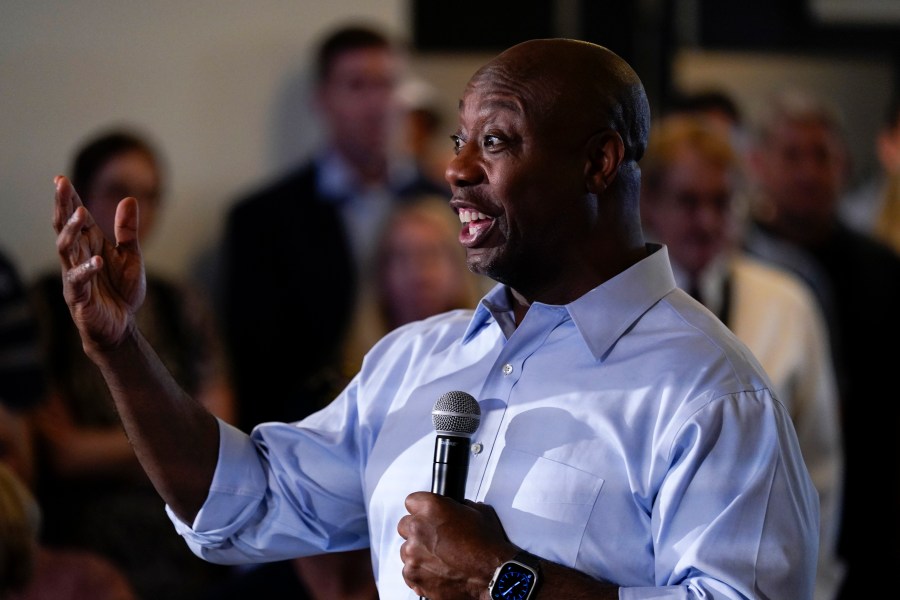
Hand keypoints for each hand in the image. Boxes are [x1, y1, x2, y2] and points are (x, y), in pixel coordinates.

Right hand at [52, 175, 145, 353]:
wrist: (120, 327)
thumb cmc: (121, 291)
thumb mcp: (130, 256)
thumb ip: (127, 231)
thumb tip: (129, 199)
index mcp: (89, 245)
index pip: (76, 218)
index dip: (69, 199)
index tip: (61, 179)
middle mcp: (78, 257)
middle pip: (64, 227)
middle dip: (62, 205)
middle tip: (60, 184)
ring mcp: (75, 276)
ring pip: (66, 249)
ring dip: (71, 231)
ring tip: (79, 214)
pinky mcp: (79, 296)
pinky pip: (78, 280)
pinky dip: (87, 269)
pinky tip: (96, 259)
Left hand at [398, 492, 515, 598]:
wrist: (493, 575)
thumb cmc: (487, 547)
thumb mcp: (477, 511)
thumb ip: (457, 507)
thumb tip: (453, 508)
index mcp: (431, 508)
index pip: (411, 501)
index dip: (421, 509)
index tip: (426, 515)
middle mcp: (418, 530)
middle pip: (405, 525)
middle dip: (418, 531)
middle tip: (434, 538)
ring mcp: (413, 554)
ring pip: (406, 550)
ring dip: (418, 552)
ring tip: (439, 558)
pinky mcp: (414, 576)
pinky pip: (409, 571)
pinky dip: (420, 572)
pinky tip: (437, 570)